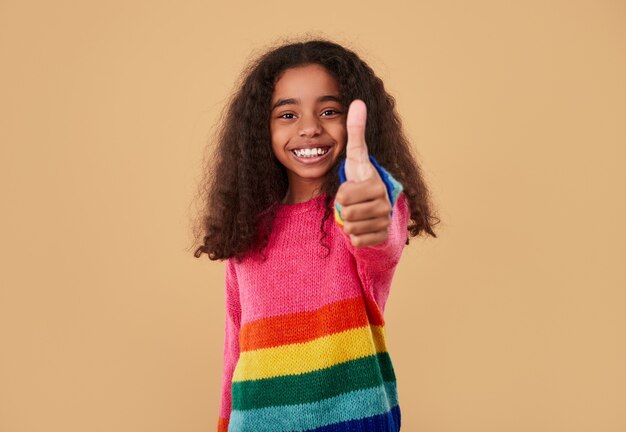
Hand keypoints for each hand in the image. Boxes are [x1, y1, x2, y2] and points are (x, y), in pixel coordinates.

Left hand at [335, 100, 391, 246]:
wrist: (377, 207)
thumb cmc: (362, 179)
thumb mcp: (356, 157)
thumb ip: (356, 131)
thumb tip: (358, 101)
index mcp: (376, 184)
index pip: (344, 196)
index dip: (341, 195)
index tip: (349, 190)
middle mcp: (384, 203)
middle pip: (346, 214)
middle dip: (343, 210)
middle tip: (352, 204)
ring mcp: (384, 222)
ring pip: (350, 229)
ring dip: (348, 223)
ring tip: (357, 213)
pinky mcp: (382, 237)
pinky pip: (356, 241)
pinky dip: (354, 236)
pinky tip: (362, 226)